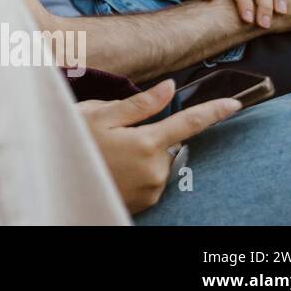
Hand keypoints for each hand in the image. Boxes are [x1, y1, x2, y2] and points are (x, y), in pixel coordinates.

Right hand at [80, 79, 239, 214]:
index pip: (189, 123)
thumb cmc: (73, 145)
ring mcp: (152, 189)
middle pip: (166, 142)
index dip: (214, 111)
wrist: (55, 183)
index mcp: (146, 143)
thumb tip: (168, 87)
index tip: (235, 104)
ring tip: (108, 154)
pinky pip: (151, 179)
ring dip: (141, 154)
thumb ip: (139, 104)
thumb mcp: (99, 116)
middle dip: (146, 134)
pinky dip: (137, 171)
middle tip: (112, 135)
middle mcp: (155, 169)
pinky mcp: (146, 202)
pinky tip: (113, 169)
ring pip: (157, 160)